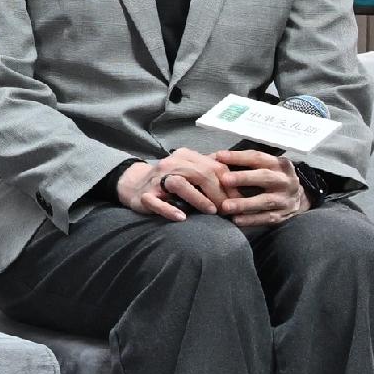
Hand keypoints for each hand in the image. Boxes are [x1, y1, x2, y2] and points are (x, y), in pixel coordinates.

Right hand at [115, 150, 232, 219]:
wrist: (134, 184)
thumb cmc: (169, 179)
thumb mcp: (190, 169)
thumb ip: (210, 170)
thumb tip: (239, 182)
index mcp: (185, 155)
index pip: (214, 166)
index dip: (230, 183)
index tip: (239, 199)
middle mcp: (170, 163)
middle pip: (200, 174)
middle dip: (218, 193)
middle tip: (228, 209)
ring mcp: (156, 180)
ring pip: (180, 184)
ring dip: (199, 199)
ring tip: (211, 211)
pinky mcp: (145, 196)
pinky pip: (157, 202)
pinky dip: (170, 210)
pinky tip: (182, 218)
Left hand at [215, 148, 307, 227]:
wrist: (298, 198)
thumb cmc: (272, 179)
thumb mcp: (266, 166)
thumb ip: (244, 163)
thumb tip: (215, 157)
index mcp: (279, 164)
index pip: (258, 157)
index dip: (238, 157)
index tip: (219, 156)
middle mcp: (285, 180)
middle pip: (264, 177)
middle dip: (244, 178)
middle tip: (224, 180)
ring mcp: (285, 199)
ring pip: (265, 201)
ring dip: (244, 203)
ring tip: (226, 206)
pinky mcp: (283, 215)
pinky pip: (266, 218)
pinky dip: (251, 220)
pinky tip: (236, 220)